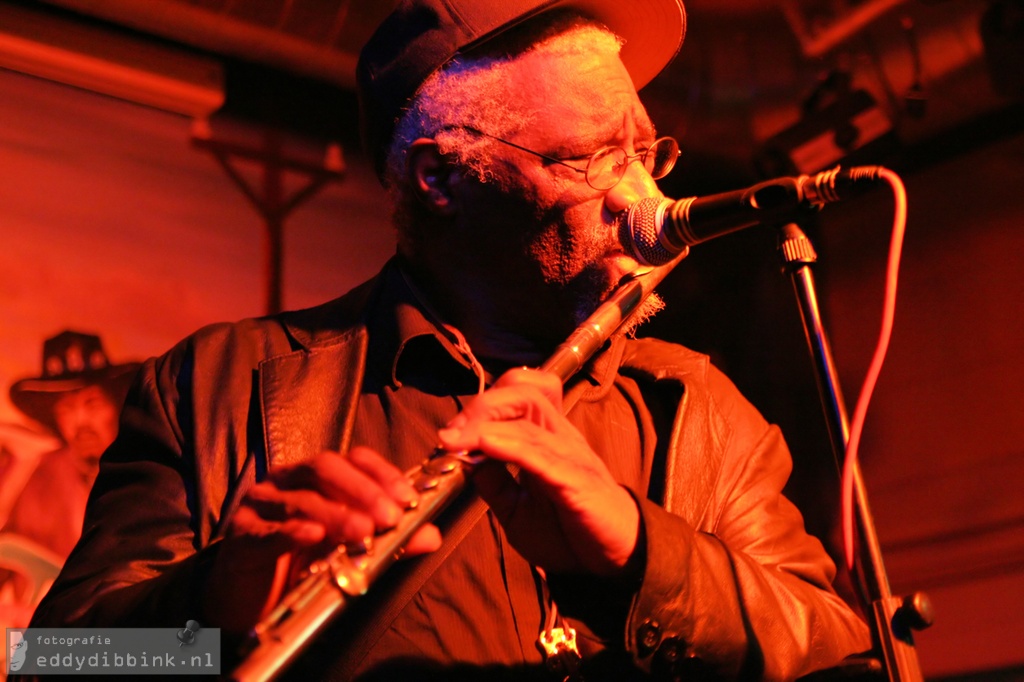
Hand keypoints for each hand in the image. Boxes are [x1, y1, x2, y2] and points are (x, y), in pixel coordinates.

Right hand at [204, 447, 440, 631]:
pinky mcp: (241, 537)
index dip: (382, 473)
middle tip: (390, 516)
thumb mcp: (349, 550)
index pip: (352, 459)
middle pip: (325, 468)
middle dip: (362, 490)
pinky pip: (268, 531)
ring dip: (336, 514)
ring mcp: (260, 506)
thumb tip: (430, 535)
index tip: (408, 498)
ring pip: (300, 499)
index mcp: (314, 476)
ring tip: (363, 532)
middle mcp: (286, 481)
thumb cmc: (300, 565)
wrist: (248, 601)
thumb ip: (389, 541)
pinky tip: (312, 537)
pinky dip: (291, 532)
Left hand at [438, 368, 638, 576]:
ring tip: (455, 439)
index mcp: (544, 438)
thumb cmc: (569, 529)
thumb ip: (493, 482)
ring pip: (529, 417)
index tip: (449, 435)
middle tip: (450, 435)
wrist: (614, 558)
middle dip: (481, 406)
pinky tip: (486, 444)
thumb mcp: (516, 509)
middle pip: (522, 393)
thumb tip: (462, 460)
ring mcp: (570, 455)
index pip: (516, 395)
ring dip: (485, 423)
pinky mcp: (577, 480)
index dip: (480, 405)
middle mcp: (559, 437)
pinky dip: (511, 445)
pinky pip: (543, 454)